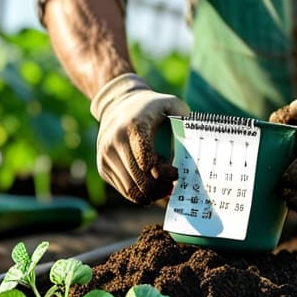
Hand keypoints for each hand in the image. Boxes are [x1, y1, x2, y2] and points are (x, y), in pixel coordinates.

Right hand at [91, 73, 189, 203]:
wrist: (117, 104)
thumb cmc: (151, 108)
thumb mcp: (170, 104)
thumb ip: (185, 118)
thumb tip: (193, 139)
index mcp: (134, 127)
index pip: (147, 162)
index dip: (165, 173)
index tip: (176, 172)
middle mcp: (115, 141)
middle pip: (140, 180)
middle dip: (159, 187)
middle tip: (171, 184)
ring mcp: (106, 155)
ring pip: (131, 190)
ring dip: (150, 193)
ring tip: (161, 183)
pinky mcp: (102, 166)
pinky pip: (124, 190)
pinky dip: (139, 192)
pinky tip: (148, 180)